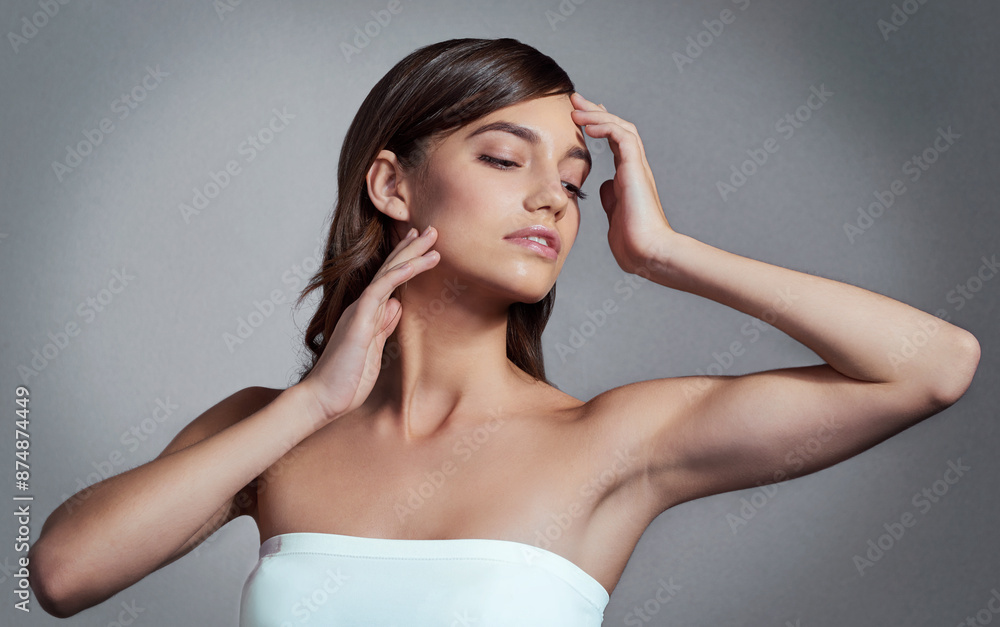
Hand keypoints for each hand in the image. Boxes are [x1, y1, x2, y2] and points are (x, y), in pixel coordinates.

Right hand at [299, 226, 439, 422]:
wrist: (322, 400)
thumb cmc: (346, 382)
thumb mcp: (373, 351)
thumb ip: (383, 327)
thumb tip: (396, 306)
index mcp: (367, 315)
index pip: (389, 281)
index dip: (405, 261)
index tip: (422, 245)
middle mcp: (363, 308)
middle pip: (390, 270)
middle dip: (412, 248)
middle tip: (431, 229)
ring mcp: (360, 312)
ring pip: (387, 273)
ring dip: (411, 254)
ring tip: (431, 237)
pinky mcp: (358, 321)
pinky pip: (380, 290)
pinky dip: (397, 274)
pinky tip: (414, 262)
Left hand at [570, 92, 674, 273]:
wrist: (648, 254)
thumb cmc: (633, 244)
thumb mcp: (615, 215)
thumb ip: (610, 198)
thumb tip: (603, 185)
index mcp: (627, 177)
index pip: (613, 142)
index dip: (597, 126)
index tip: (579, 117)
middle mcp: (634, 168)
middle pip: (616, 128)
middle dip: (594, 112)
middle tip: (574, 100)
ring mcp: (637, 168)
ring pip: (620, 127)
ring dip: (596, 115)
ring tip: (575, 107)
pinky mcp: (636, 170)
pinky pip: (622, 137)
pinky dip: (605, 127)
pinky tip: (587, 124)